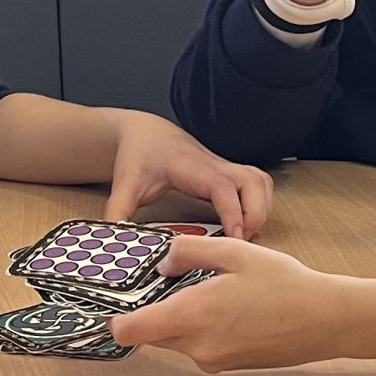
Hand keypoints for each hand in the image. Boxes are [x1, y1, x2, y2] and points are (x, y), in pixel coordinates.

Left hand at [102, 113, 274, 237]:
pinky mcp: (230, 173)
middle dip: (256, 214)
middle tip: (240, 242)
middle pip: (254, 182)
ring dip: (261, 209)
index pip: (222, 186)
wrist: (146, 133)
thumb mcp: (124, 186)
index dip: (233, 212)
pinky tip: (245, 222)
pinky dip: (261, 204)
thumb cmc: (140, 156)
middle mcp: (215, 165)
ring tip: (244, 235)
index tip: (235, 238)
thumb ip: (117, 213)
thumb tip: (114, 238)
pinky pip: (259, 185)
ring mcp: (226, 167)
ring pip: (261, 183)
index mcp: (192, 168)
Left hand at [110, 235, 369, 371]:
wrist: (326, 320)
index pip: (129, 331)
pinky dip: (203, 326)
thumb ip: (188, 252)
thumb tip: (163, 264)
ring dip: (181, 315)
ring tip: (212, 287)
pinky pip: (199, 345)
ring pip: (176, 337)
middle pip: (152, 332)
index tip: (117, 299)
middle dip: (154, 309)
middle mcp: (197, 347)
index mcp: (192, 317)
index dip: (116, 316)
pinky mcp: (228, 366)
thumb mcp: (234, 252)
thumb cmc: (284, 284)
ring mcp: (213, 361)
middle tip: (173, 279)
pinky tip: (230, 305)